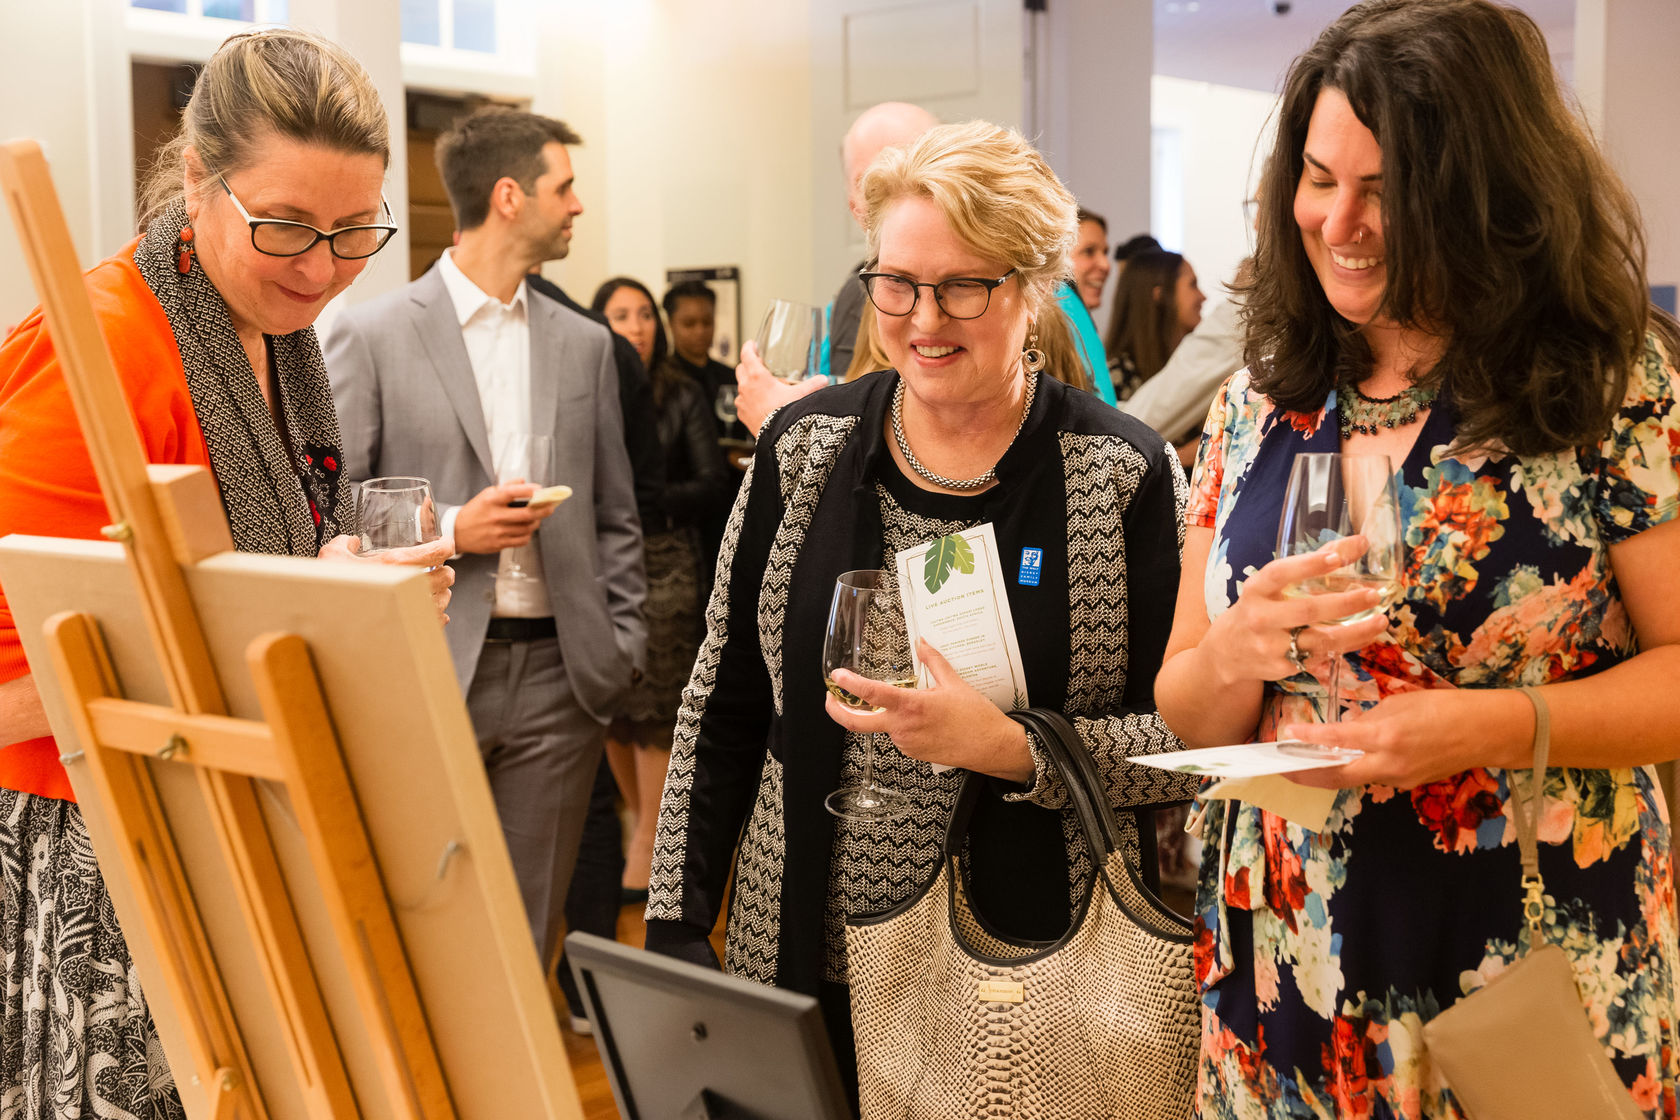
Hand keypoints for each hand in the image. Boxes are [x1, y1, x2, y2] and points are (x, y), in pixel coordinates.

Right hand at [319, 533, 455, 624]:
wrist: (327, 620)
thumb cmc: (331, 587)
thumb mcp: (333, 555)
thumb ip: (346, 543)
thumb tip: (353, 542)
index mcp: (396, 564)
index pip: (439, 551)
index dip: (445, 545)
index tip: (444, 543)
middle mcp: (411, 586)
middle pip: (448, 575)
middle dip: (442, 570)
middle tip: (433, 568)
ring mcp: (415, 609)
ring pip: (446, 598)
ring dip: (440, 592)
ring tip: (426, 590)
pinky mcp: (414, 628)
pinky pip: (438, 620)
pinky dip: (434, 613)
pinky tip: (421, 609)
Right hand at [452, 482, 556, 552]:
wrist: (457, 532)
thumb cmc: (476, 511)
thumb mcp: (487, 494)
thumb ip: (506, 487)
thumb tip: (524, 481)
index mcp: (491, 500)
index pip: (513, 492)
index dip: (529, 490)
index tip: (540, 489)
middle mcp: (495, 516)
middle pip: (526, 514)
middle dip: (543, 510)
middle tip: (551, 507)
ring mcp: (497, 531)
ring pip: (526, 528)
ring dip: (536, 523)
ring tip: (537, 518)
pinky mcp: (498, 544)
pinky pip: (521, 540)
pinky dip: (528, 535)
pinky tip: (526, 530)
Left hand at [735, 340, 826, 434]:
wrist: (777, 437)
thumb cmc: (786, 414)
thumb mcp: (801, 395)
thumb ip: (813, 385)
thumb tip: (823, 380)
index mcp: (757, 376)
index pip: (747, 354)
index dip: (749, 347)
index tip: (752, 344)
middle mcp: (746, 387)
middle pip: (741, 368)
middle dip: (748, 365)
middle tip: (759, 365)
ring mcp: (742, 401)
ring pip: (740, 386)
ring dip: (748, 383)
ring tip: (761, 387)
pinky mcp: (742, 414)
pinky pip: (742, 402)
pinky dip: (748, 400)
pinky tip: (759, 403)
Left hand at [823, 640, 1031, 781]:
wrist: (991, 746)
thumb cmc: (976, 717)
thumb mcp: (954, 683)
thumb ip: (933, 660)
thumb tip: (922, 642)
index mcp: (911, 706)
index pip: (871, 694)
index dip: (849, 685)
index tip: (836, 676)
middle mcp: (903, 727)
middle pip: (857, 724)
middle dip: (837, 711)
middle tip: (830, 698)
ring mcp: (906, 743)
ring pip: (881, 727)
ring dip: (881, 715)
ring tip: (903, 703)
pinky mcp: (912, 753)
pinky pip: (897, 736)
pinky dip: (899, 725)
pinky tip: (919, 719)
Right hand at [1200, 537, 1389, 687]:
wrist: (1228, 652)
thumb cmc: (1260, 608)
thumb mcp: (1273, 585)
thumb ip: (1314, 563)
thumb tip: (1360, 542)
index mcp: (1256, 590)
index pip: (1280, 573)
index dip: (1308, 565)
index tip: (1337, 558)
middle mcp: (1260, 617)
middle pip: (1307, 610)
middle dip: (1345, 603)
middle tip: (1373, 595)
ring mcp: (1270, 646)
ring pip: (1320, 639)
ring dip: (1356, 631)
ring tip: (1382, 620)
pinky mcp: (1281, 667)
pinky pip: (1321, 656)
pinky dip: (1347, 645)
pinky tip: (1365, 636)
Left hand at [1282, 687, 1532, 789]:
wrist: (1487, 732)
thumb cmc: (1446, 708)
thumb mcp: (1401, 703)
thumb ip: (1369, 718)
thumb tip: (1344, 728)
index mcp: (1387, 736)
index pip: (1338, 740)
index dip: (1309, 739)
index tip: (1286, 735)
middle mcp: (1390, 763)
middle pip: (1336, 776)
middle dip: (1305, 774)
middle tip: (1280, 769)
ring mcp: (1399, 778)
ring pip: (1353, 779)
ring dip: (1326, 774)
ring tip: (1300, 765)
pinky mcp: (1407, 783)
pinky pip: (1372, 777)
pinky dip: (1352, 770)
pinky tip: (1338, 761)